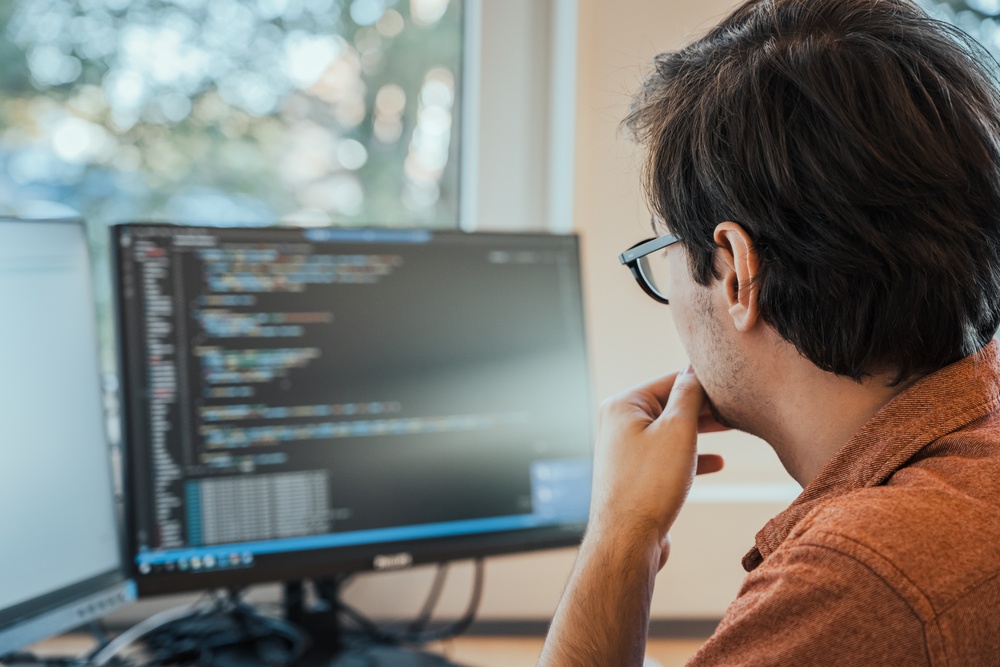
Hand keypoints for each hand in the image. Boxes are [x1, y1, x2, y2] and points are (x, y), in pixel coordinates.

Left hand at [587, 366, 725, 566]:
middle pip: (669, 404)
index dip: (703, 381)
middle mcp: (618, 424)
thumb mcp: (678, 430)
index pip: (670, 380)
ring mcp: (624, 451)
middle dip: (704, 406)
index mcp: (622, 405)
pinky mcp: (634, 474)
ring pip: (670, 431)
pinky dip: (690, 456)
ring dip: (700, 430)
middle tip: (737, 408)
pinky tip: (718, 462)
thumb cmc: (651, 484)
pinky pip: (666, 455)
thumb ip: (689, 395)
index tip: (733, 384)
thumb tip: (694, 369)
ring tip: (731, 428)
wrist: (628, 541)